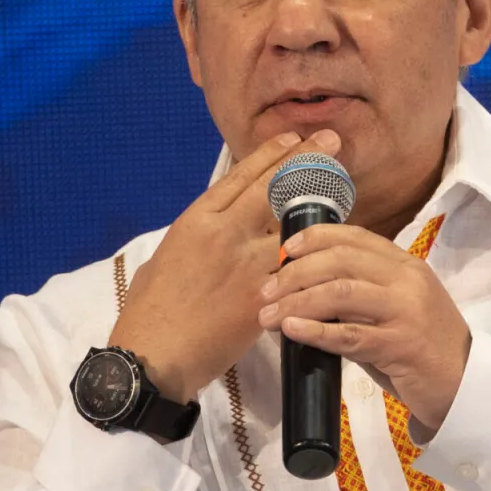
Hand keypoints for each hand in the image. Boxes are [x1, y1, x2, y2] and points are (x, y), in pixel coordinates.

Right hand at [108, 129, 339, 402]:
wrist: (156, 353)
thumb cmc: (148, 312)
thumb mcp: (159, 262)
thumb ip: (189, 242)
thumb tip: (203, 235)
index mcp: (196, 221)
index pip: (240, 176)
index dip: (269, 155)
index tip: (292, 138)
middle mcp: (225, 232)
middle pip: (272, 186)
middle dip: (304, 160)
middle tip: (330, 141)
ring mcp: (247, 262)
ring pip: (293, 221)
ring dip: (320, 199)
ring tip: (343, 179)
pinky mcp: (265, 293)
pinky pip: (299, 265)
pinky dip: (319, 250)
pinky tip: (337, 238)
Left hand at [256, 223, 471, 434]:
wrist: (464, 384)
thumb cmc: (422, 348)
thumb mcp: (395, 307)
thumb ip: (361, 294)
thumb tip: (303, 289)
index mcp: (405, 264)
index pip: (354, 237)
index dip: (314, 238)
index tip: (284, 250)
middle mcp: (407, 280)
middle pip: (339, 261)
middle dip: (294, 273)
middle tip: (265, 291)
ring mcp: (406, 311)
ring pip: (340, 293)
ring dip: (296, 302)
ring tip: (269, 316)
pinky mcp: (401, 346)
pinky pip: (349, 335)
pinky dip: (315, 330)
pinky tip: (292, 329)